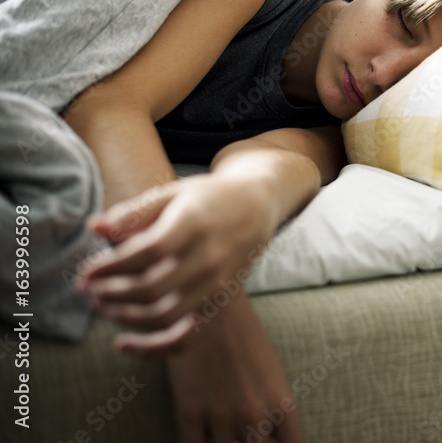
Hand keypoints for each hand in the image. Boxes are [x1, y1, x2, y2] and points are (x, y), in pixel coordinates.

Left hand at [77, 172, 277, 342]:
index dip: (111, 266)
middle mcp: (209, 256)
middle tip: (88, 289)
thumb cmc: (208, 197)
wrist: (257, 207)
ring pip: (165, 314)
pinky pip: (184, 334)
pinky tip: (123, 344)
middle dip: (112, 292)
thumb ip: (134, 212)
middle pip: (152, 287)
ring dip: (126, 316)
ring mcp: (216, 281)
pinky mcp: (218, 299)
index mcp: (195, 224)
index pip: (147, 252)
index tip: (86, 272)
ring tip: (103, 305)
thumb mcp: (173, 193)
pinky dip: (152, 347)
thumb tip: (94, 227)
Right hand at [167, 291, 303, 442]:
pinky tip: (197, 436)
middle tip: (242, 435)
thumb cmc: (244, 332)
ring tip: (221, 431)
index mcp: (281, 402)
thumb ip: (273, 405)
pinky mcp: (189, 411)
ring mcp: (221, 415)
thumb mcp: (272, 369)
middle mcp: (255, 414)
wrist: (210, 304)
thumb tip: (271, 434)